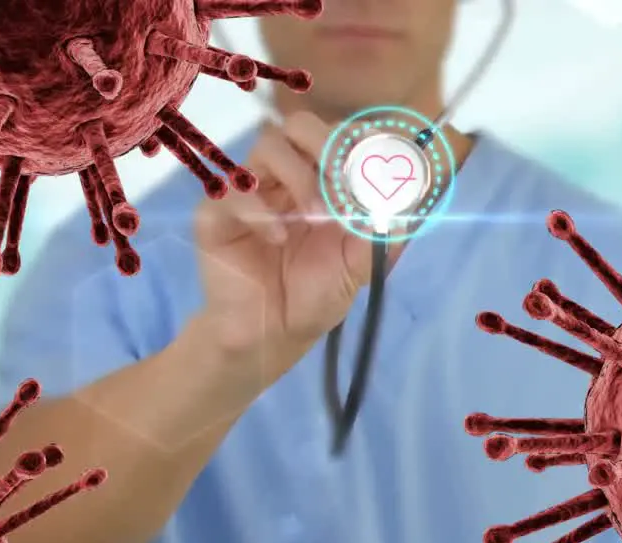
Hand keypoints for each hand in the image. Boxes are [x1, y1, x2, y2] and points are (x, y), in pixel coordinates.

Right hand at [191, 111, 374, 355]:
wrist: (271, 337)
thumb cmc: (313, 297)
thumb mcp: (358, 267)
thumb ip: (379, 235)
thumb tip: (404, 203)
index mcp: (321, 183)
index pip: (338, 137)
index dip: (358, 144)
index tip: (376, 170)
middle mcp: (286, 178)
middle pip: (300, 126)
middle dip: (327, 143)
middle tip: (342, 180)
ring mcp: (251, 192)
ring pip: (268, 145)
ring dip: (299, 175)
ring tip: (315, 217)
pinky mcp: (217, 215)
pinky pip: (234, 192)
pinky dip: (261, 211)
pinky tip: (277, 239)